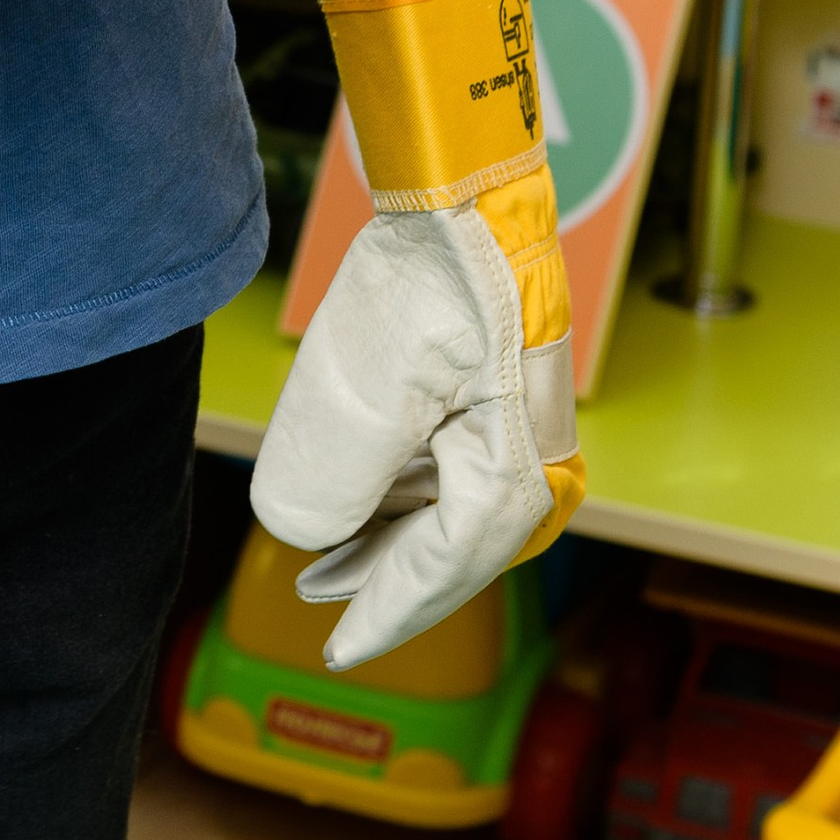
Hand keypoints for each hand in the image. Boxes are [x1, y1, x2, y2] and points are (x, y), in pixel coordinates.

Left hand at [250, 0, 586, 666]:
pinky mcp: (501, 398)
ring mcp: (522, 430)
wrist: (466, 186)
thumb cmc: (428, 277)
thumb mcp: (364, 384)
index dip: (384, 617)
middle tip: (318, 612)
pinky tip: (361, 505)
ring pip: (451, 518)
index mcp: (512, 477)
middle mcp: (534, 466)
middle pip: (451, 556)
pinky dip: (404, 497)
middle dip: (386, 586)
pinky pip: (454, 474)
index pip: (440, 574)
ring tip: (322, 568)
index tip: (335, 653)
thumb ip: (333, 477)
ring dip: (388, 542)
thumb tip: (305, 535)